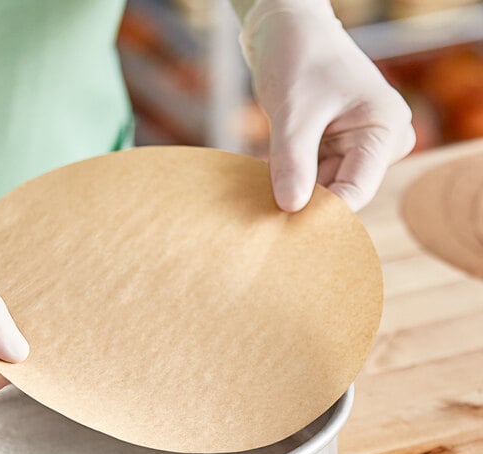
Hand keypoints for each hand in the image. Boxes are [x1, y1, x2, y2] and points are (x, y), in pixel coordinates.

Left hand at [239, 0, 415, 210]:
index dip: (321, 214)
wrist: (290, 32)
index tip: (284, 229)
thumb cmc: (298, 59)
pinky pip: (316, 178)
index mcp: (385, 130)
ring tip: (261, 195)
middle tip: (263, 216)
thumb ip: (293, 162)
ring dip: (294, 193)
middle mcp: (382, 143)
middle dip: (304, 203)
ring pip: (325, 190)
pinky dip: (292, 182)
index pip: (356, 192)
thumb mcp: (293, 113)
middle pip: (341, 193)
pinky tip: (268, 184)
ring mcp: (362, 148)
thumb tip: (291, 209)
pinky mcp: (341, 149)